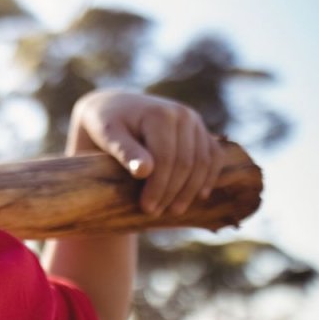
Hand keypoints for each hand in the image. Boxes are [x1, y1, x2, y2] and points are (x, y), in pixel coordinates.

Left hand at [69, 90, 223, 216]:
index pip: (165, 158)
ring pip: (203, 162)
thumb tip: (144, 171)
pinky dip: (208, 176)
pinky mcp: (201, 130)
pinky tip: (199, 196)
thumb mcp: (108, 135)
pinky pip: (214, 156)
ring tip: (173, 210)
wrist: (114, 107)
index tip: (146, 208)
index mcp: (159, 113)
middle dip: (172, 191)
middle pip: (186, 162)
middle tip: (156, 212)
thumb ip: (124, 151)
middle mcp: (182, 114)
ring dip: (190, 190)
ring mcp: (195, 121)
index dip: (158, 186)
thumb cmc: (106, 124)